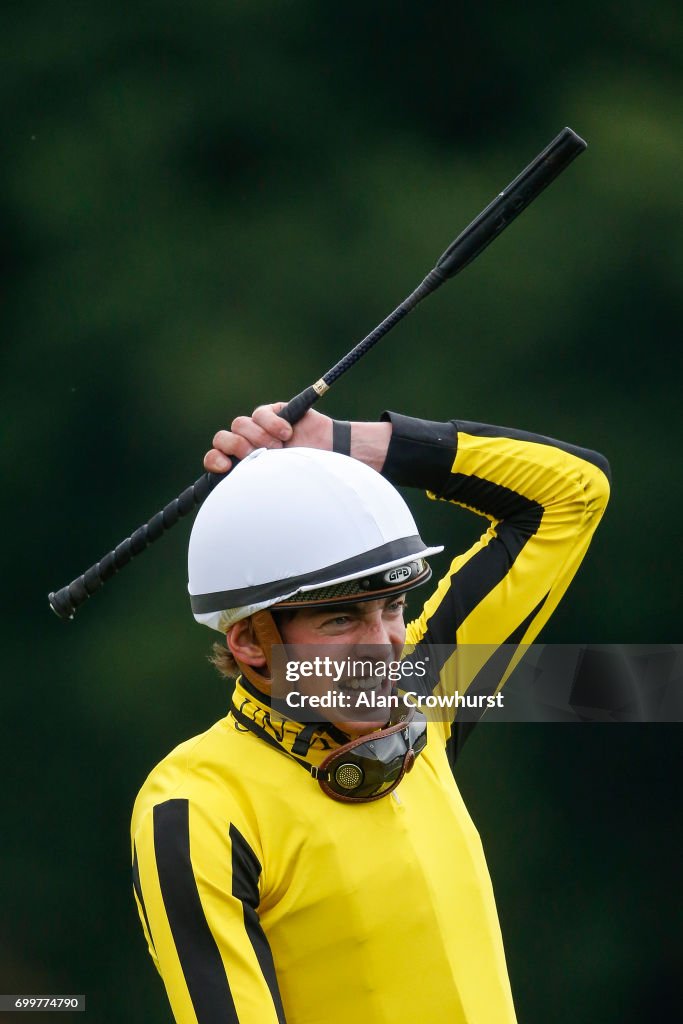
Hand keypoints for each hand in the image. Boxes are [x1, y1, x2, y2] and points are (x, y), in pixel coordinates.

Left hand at [204, 403, 333, 472]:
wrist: (333, 458)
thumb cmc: (306, 478)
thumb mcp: (276, 485)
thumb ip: (254, 482)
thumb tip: (232, 486)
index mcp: (241, 465)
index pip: (214, 458)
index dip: (214, 460)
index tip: (225, 467)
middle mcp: (246, 446)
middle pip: (222, 438)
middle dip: (236, 446)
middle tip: (256, 454)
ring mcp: (258, 429)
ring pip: (240, 424)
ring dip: (258, 437)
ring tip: (280, 447)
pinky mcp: (272, 414)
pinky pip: (260, 414)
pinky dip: (272, 424)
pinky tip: (287, 433)